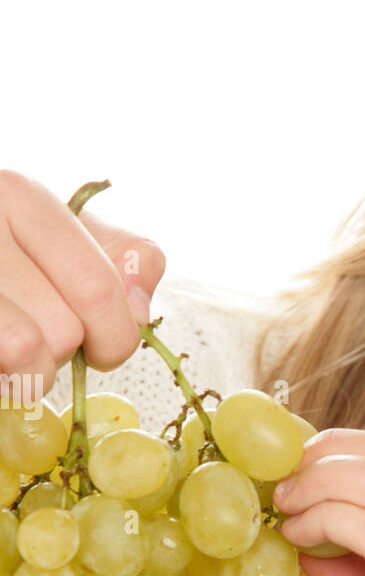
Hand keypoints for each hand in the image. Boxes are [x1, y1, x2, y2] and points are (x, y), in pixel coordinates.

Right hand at [0, 170, 165, 390]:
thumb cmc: (16, 255)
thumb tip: (139, 309)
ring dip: (29, 374)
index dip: (114, 336)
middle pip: (63, 328)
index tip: (102, 347)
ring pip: (26, 352)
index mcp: (22, 196)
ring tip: (14, 353)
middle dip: (64, 354)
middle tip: (42, 338)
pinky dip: (4, 379)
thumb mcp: (74, 238)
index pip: (96, 287)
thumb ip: (127, 259)